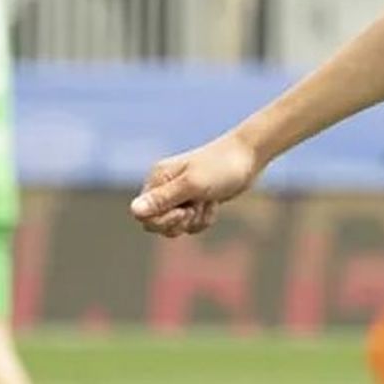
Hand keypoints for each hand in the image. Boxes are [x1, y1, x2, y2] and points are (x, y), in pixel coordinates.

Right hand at [130, 132, 258, 236]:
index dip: (161, 221)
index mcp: (158, 179)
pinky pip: (191, 224)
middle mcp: (164, 187)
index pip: (143, 214)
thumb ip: (163, 199)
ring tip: (208, 202)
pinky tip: (214, 203)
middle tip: (195, 209)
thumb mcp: (193, 185)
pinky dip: (204, 218)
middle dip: (178, 223)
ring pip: (176, 226)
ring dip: (194, 221)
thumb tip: (133, 211)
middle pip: (156, 224)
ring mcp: (180, 195)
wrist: (250, 156)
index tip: (183, 211)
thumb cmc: (222, 167)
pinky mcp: (195, 202)